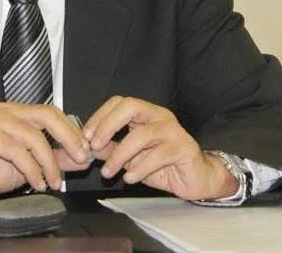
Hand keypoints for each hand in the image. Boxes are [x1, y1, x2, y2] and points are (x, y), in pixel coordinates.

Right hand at [0, 102, 91, 200]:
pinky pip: (17, 151)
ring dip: (49, 162)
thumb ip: (58, 158)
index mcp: (20, 112)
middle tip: (81, 158)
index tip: (88, 151)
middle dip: (68, 137)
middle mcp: (8, 110)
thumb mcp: (34, 164)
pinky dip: (32, 169)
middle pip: (47, 115)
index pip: (52, 112)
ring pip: (34, 136)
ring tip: (53, 182)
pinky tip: (36, 183)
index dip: (72, 130)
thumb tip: (86, 158)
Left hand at [83, 96, 239, 200]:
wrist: (197, 178)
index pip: (119, 103)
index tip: (85, 136)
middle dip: (108, 125)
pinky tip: (129, 178)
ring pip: (142, 135)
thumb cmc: (163, 164)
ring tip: (108, 172)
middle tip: (94, 145)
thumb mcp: (130, 157)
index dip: (100, 116)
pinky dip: (139, 167)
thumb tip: (84, 149)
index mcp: (145, 113)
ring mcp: (172, 130)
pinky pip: (158, 155)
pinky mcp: (184, 148)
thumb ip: (109, 150)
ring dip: (120, 154)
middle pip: (131, 107)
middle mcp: (158, 116)